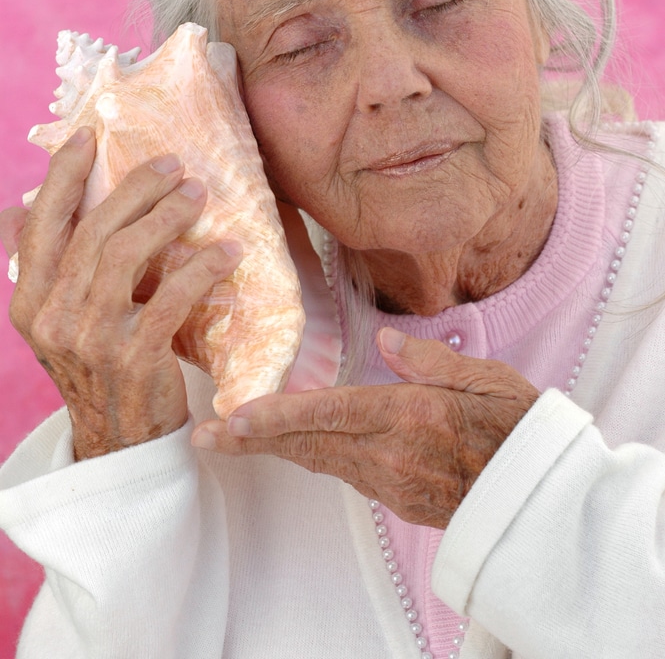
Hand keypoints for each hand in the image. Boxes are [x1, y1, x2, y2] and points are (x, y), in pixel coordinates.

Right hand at [0, 127, 242, 459]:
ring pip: (127, 255)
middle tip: (171, 164)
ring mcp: (91, 338)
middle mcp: (51, 317)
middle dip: (134, 189)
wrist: (120, 442)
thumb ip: (49, 270)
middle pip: (93, 232)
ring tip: (198, 194)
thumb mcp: (58, 321)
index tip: (88, 137)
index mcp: (29, 301)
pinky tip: (228, 250)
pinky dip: (203, 267)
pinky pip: (172, 297)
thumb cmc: (97, 368)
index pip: (39, 225)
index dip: (61, 177)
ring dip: (168, 217)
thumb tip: (24, 208)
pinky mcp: (136, 356)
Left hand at [192, 328, 538, 526]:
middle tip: (204, 437)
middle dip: (252, 441)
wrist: (539, 498)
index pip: (330, 414)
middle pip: (309, 443)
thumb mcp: (487, 380)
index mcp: (413, 417)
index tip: (234, 417)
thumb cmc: (518, 429)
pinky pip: (340, 471)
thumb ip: (431, 360)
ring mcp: (391, 480)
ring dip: (272, 449)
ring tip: (228, 441)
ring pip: (319, 459)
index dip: (278, 415)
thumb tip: (384, 340)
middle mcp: (392, 454)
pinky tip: (286, 445)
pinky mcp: (395, 495)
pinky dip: (306, 455)